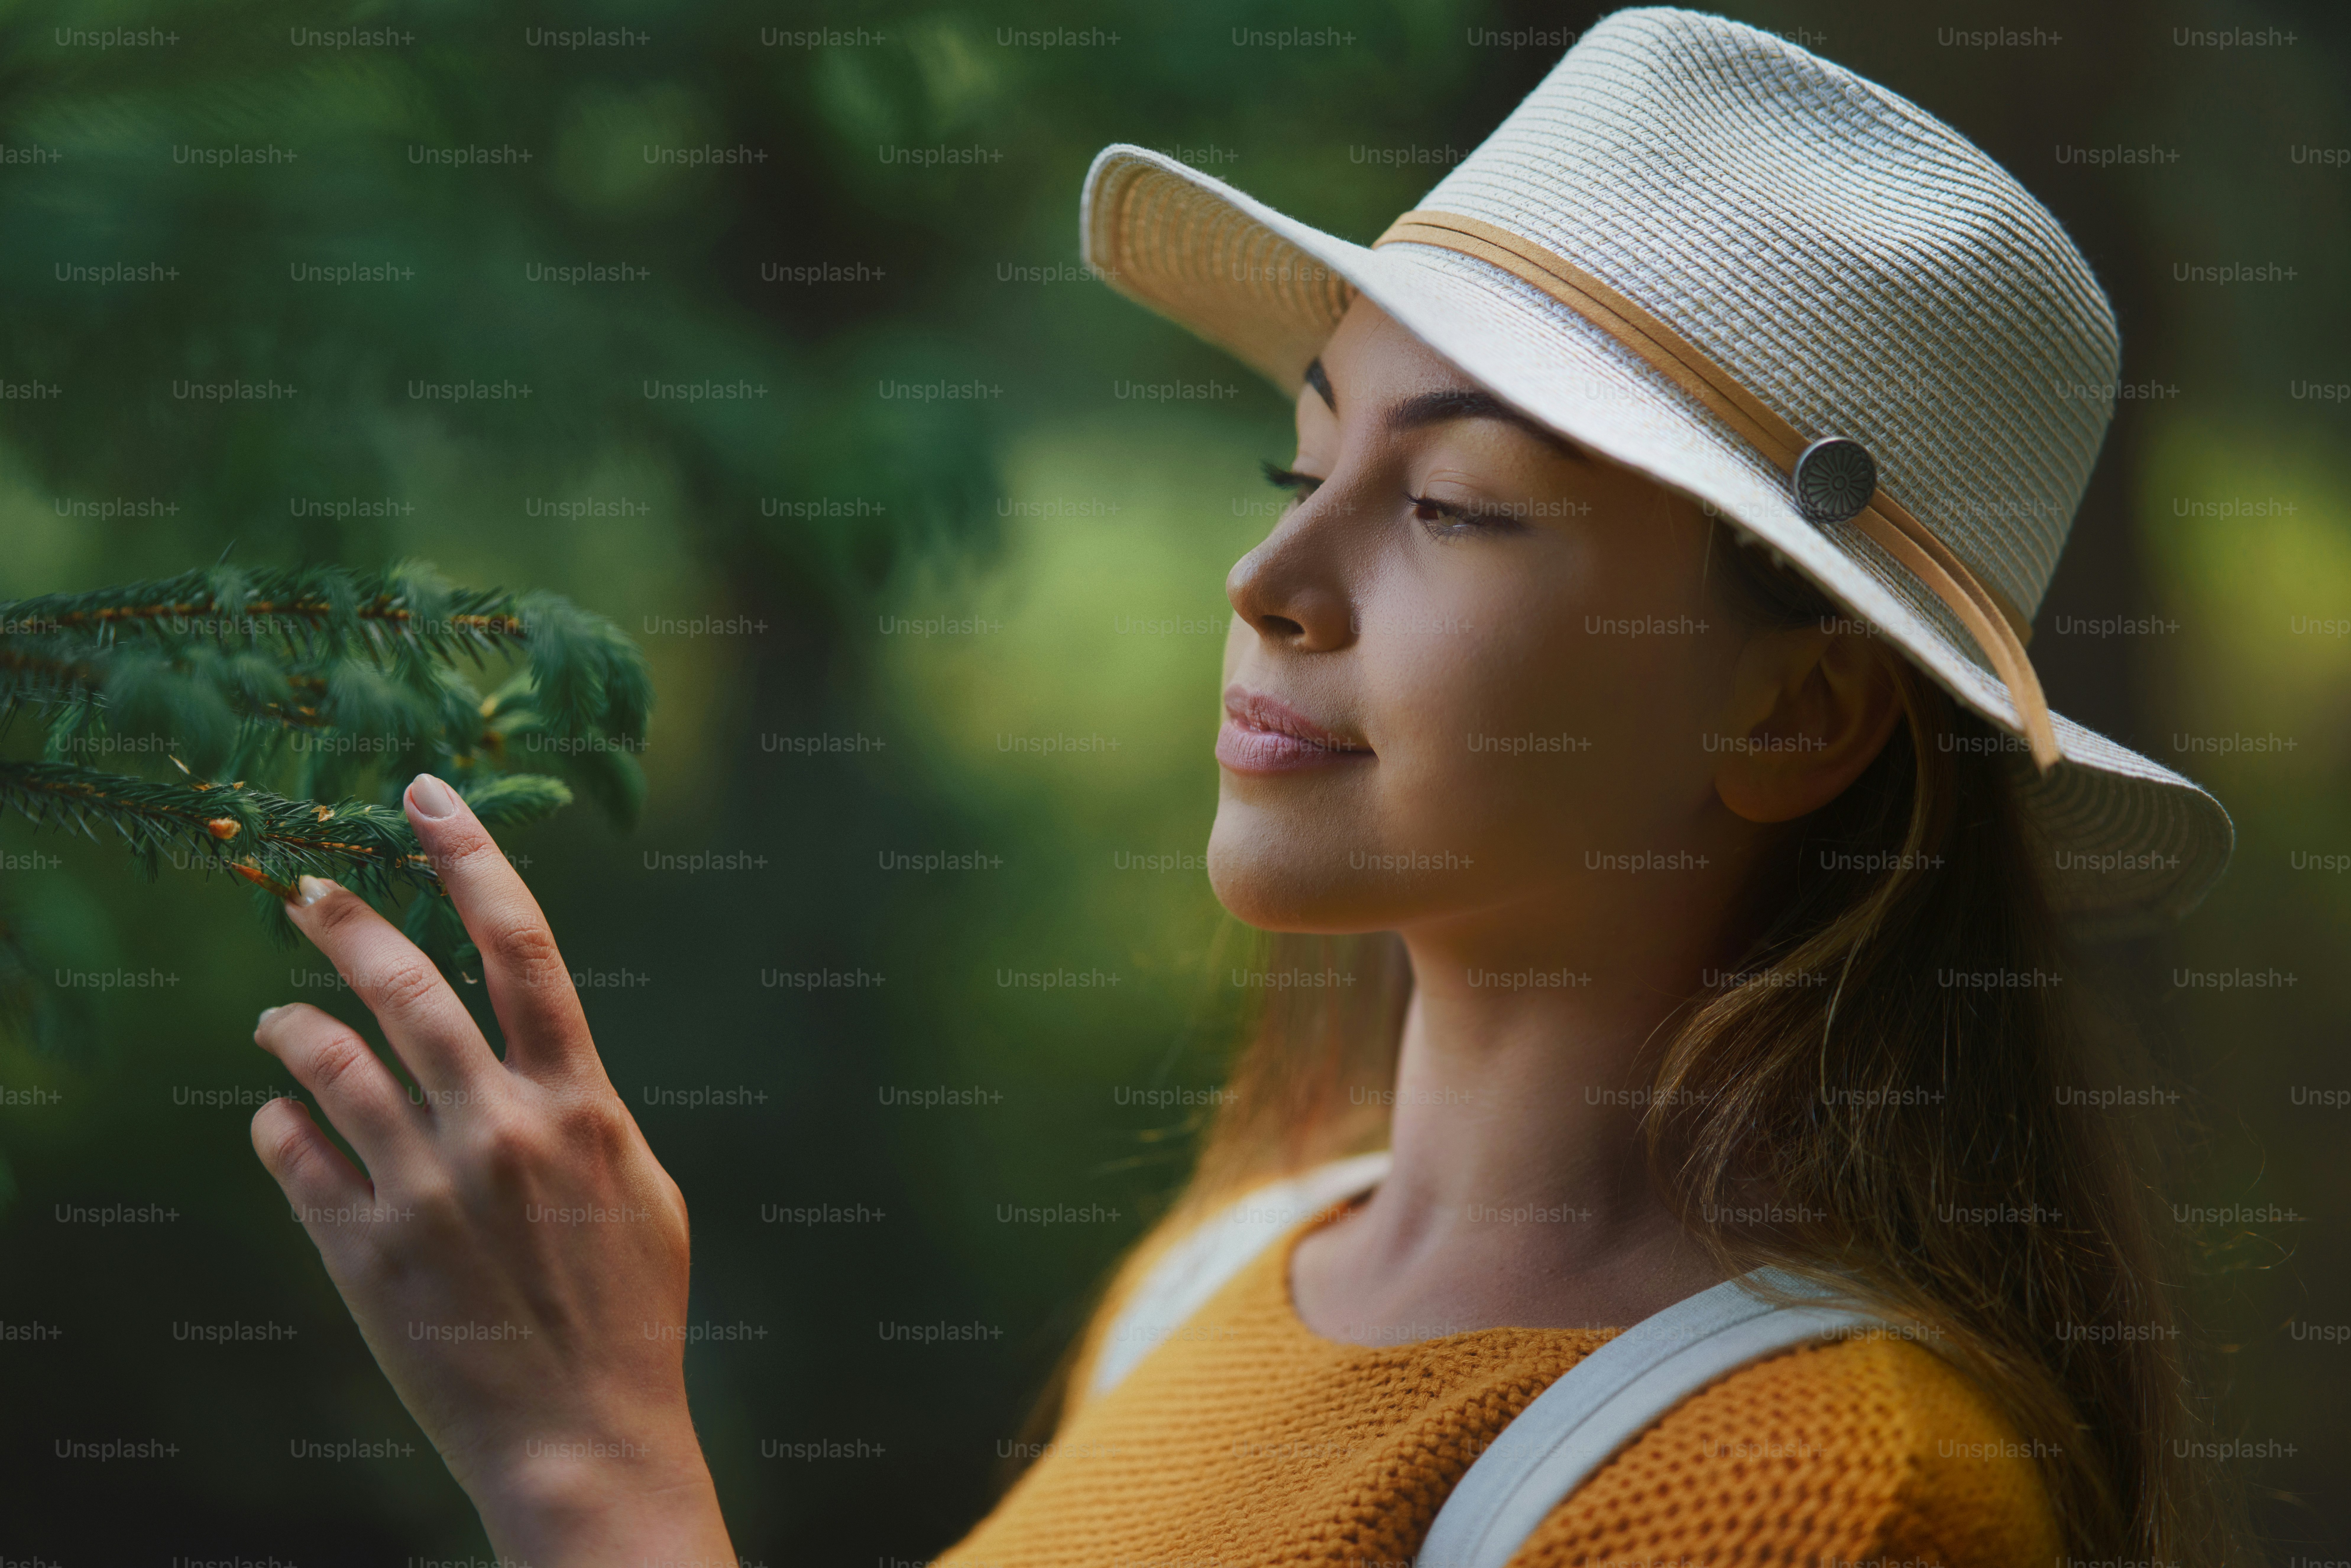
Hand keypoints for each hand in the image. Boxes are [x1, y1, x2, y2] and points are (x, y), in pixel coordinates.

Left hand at [249, 773, 734, 1564]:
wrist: (584, 1435)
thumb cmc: (628, 1308)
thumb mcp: (641, 1188)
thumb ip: (588, 1112)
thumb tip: (539, 1061)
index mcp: (581, 1106)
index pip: (524, 948)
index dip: (474, 858)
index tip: (427, 794)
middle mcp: (503, 1132)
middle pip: (408, 988)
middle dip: (347, 922)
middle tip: (303, 889)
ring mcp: (428, 1193)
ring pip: (330, 1067)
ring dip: (292, 1024)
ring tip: (276, 1015)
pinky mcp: (367, 1256)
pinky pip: (295, 1159)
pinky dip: (277, 1125)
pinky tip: (276, 1116)